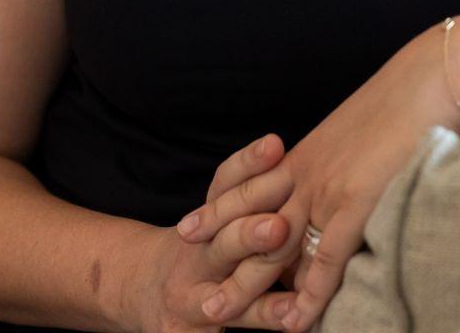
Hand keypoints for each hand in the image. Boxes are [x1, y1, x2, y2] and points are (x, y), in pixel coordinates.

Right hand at [125, 133, 303, 331]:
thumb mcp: (220, 219)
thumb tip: (310, 162)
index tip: (275, 145)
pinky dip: (261, 322)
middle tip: (279, 225)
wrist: (149, 293)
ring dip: (259, 295)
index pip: (224, 185)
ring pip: (231, 292)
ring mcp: (193, 297)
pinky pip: (228, 329)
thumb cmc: (205, 251)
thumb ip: (256, 197)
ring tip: (291, 298)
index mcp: (206, 219)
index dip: (248, 165)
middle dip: (250, 234)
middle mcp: (196, 254)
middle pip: (225, 240)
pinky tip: (289, 322)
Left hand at [172, 25, 459, 332]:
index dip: (224, 213)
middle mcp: (307, 172)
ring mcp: (326, 189)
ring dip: (246, 286)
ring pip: (274, 248)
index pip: (255, 191)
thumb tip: (353, 170)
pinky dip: (309, 296)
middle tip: (195, 287)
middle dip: (220, 257)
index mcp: (308, 152)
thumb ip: (349, 155)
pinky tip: (295, 321)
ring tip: (218, 316)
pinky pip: (325, 260)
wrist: (435, 77)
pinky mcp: (354, 203)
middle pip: (251, 223)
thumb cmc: (412, 97)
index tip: (195, 228)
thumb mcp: (365, 126)